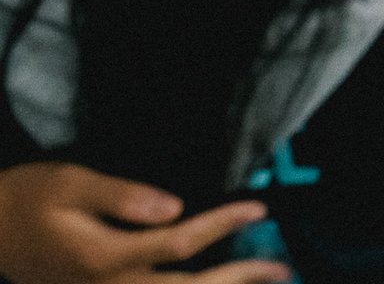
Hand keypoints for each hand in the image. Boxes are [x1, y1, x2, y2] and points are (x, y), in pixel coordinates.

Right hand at [0, 163, 289, 283]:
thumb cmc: (28, 200)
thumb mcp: (70, 184)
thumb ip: (123, 196)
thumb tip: (174, 206)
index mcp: (104, 258)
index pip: (179, 244)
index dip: (222, 226)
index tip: (257, 208)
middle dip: (239, 280)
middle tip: (282, 269)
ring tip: (265, 281)